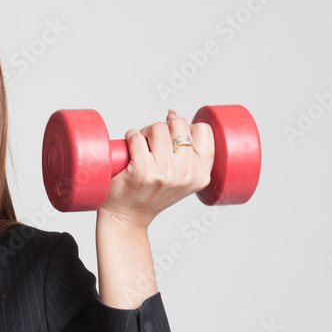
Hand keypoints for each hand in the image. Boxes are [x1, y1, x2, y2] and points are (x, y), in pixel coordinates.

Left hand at [98, 110, 214, 229]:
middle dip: (163, 127)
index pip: (203, 131)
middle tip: (152, 142)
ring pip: (158, 128)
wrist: (128, 218)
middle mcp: (185, 174)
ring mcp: (164, 172)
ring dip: (145, 131)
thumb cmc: (151, 194)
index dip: (186, 127)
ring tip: (141, 145)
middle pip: (178, 125)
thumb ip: (184, 150)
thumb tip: (173, 114)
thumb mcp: (180, 177)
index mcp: (201, 174)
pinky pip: (137, 137)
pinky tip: (128, 147)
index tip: (173, 136)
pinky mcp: (141, 171)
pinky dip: (130, 136)